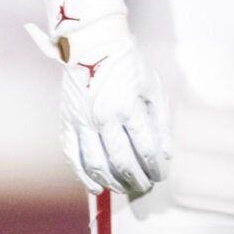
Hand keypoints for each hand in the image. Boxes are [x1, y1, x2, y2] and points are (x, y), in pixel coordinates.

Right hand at [30, 0, 170, 197]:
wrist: (93, 45)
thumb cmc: (130, 65)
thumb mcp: (153, 88)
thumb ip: (160, 122)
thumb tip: (166, 154)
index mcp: (128, 106)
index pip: (145, 148)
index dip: (155, 167)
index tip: (162, 175)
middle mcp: (103, 117)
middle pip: (121, 161)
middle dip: (136, 178)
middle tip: (146, 187)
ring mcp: (82, 121)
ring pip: (95, 164)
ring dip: (112, 182)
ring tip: (125, 189)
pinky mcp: (67, 122)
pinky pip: (73, 156)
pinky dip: (83, 175)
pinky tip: (96, 187)